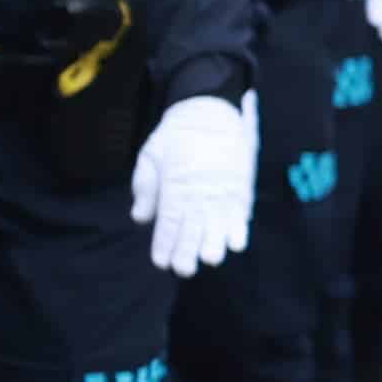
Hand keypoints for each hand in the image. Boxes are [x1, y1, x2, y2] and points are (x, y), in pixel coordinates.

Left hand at [130, 91, 256, 277]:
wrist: (209, 110)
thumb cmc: (174, 135)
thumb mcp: (150, 155)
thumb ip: (145, 187)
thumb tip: (140, 218)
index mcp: (174, 184)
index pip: (168, 221)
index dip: (164, 243)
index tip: (160, 263)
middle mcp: (199, 190)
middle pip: (192, 227)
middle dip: (187, 251)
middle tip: (182, 270)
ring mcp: (223, 189)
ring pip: (218, 223)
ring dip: (213, 244)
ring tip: (208, 261)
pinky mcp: (241, 186)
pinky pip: (241, 211)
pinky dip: (239, 228)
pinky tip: (235, 245)